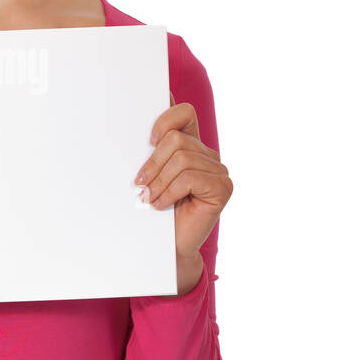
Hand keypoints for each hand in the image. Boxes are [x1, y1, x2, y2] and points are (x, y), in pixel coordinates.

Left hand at [133, 91, 232, 261]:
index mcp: (191, 145)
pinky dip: (170, 192)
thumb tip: (136, 115)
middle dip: (152, 162)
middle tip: (139, 184)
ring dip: (159, 182)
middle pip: (177, 139)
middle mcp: (208, 154)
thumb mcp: (151, 174)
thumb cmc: (157, 209)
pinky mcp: (222, 187)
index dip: (165, 119)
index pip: (184, 112)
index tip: (149, 139)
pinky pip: (190, 178)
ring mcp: (218, 170)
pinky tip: (161, 205)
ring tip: (149, 199)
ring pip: (182, 159)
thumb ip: (151, 150)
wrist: (168, 246)